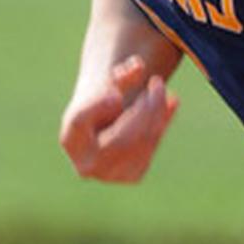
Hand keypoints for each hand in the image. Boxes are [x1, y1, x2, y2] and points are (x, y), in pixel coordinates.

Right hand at [59, 55, 178, 182]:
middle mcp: (86, 164)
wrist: (110, 131)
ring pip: (139, 145)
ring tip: (165, 91)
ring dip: (157, 114)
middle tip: (157, 82)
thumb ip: (122, 74)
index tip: (116, 93)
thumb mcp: (109, 84)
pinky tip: (172, 102)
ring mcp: (110, 175)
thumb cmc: (105, 103)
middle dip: (144, 109)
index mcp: (70, 139)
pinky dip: (163, 124)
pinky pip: (151, 149)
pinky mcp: (132, 176)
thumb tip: (136, 67)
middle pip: (119, 139)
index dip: (97, 107)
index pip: (80, 122)